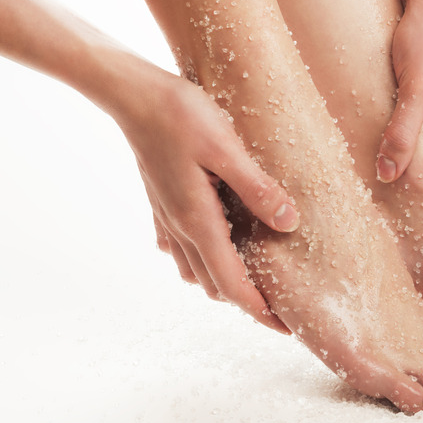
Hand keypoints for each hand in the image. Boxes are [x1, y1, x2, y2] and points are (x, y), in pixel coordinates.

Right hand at [117, 74, 297, 333]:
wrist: (133, 95)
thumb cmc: (180, 115)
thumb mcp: (227, 149)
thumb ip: (258, 189)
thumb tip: (289, 224)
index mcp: (198, 222)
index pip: (232, 284)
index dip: (259, 311)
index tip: (284, 328)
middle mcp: (180, 228)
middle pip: (214, 284)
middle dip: (246, 302)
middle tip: (279, 308)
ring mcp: (167, 218)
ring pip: (195, 269)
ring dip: (223, 282)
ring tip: (252, 282)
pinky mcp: (163, 203)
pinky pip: (179, 247)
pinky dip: (200, 260)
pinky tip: (212, 248)